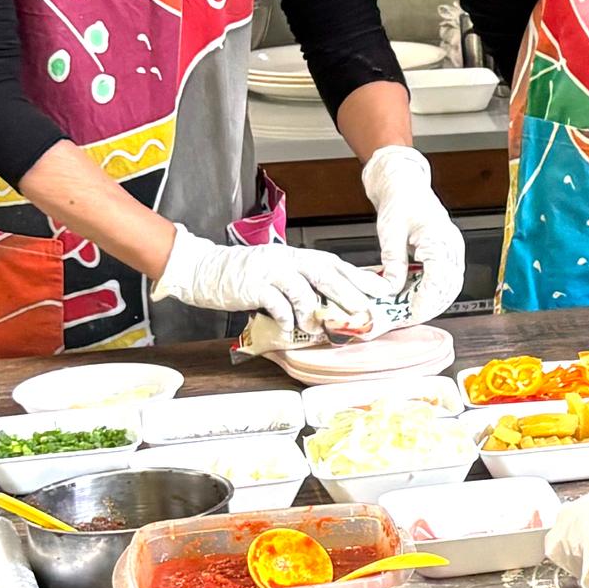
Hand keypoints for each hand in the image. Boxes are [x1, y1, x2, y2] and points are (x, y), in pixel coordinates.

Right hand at [154, 228, 386, 335]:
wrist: (206, 269)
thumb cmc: (245, 274)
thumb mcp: (279, 272)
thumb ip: (302, 283)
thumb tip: (333, 303)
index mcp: (296, 256)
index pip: (335, 263)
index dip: (359, 276)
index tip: (382, 289)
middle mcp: (287, 260)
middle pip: (325, 274)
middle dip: (348, 294)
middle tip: (364, 311)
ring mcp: (271, 272)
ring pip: (303, 291)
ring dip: (313, 313)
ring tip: (316, 328)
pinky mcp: (254, 286)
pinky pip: (278, 306)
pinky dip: (287, 321)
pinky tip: (289, 331)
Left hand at [359, 144, 466, 324]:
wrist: (406, 183)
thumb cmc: (400, 200)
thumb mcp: (390, 230)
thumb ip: (393, 260)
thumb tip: (392, 288)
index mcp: (440, 238)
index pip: (439, 278)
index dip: (426, 299)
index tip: (411, 313)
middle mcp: (451, 247)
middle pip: (448, 287)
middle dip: (429, 306)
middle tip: (407, 319)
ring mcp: (452, 251)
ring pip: (449, 287)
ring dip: (432, 302)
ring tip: (410, 313)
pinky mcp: (447, 255)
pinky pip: (445, 280)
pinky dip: (432, 293)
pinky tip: (415, 300)